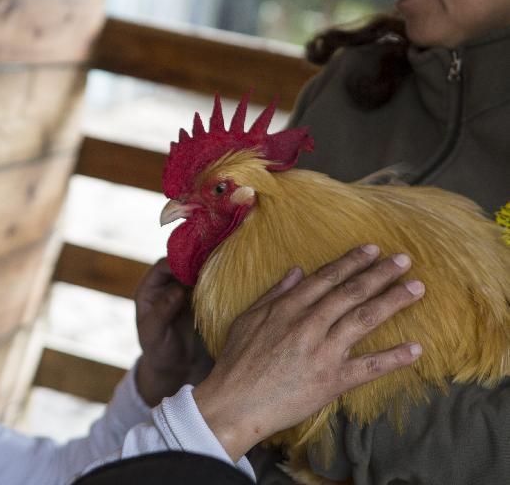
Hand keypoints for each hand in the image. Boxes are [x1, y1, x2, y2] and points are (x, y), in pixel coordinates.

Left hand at [135, 258, 211, 406]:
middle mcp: (164, 285)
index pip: (163, 266)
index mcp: (148, 289)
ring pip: (194, 271)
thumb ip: (162, 311)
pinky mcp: (195, 298)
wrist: (172, 365)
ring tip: (224, 266)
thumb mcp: (154, 333)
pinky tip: (226, 279)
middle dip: (196, 260)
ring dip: (206, 268)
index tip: (196, 262)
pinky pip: (204, 284)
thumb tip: (177, 290)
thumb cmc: (157, 350)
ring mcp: (181, 289)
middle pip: (181, 264)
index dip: (178, 261)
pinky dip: (213, 280)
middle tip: (215, 259)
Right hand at [191, 245, 423, 459]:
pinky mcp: (332, 380)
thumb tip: (297, 271)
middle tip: (404, 260)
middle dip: (380, 274)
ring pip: (364, 320)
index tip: (372, 249)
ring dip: (393, 301)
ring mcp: (322, 352)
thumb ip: (275, 294)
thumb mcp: (248, 318)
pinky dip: (394, 358)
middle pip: (351, 293)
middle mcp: (308, 325)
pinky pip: (369, 367)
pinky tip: (416, 349)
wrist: (234, 402)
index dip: (351, 262)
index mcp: (287, 308)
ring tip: (416, 289)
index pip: (326, 279)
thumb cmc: (237, 361)